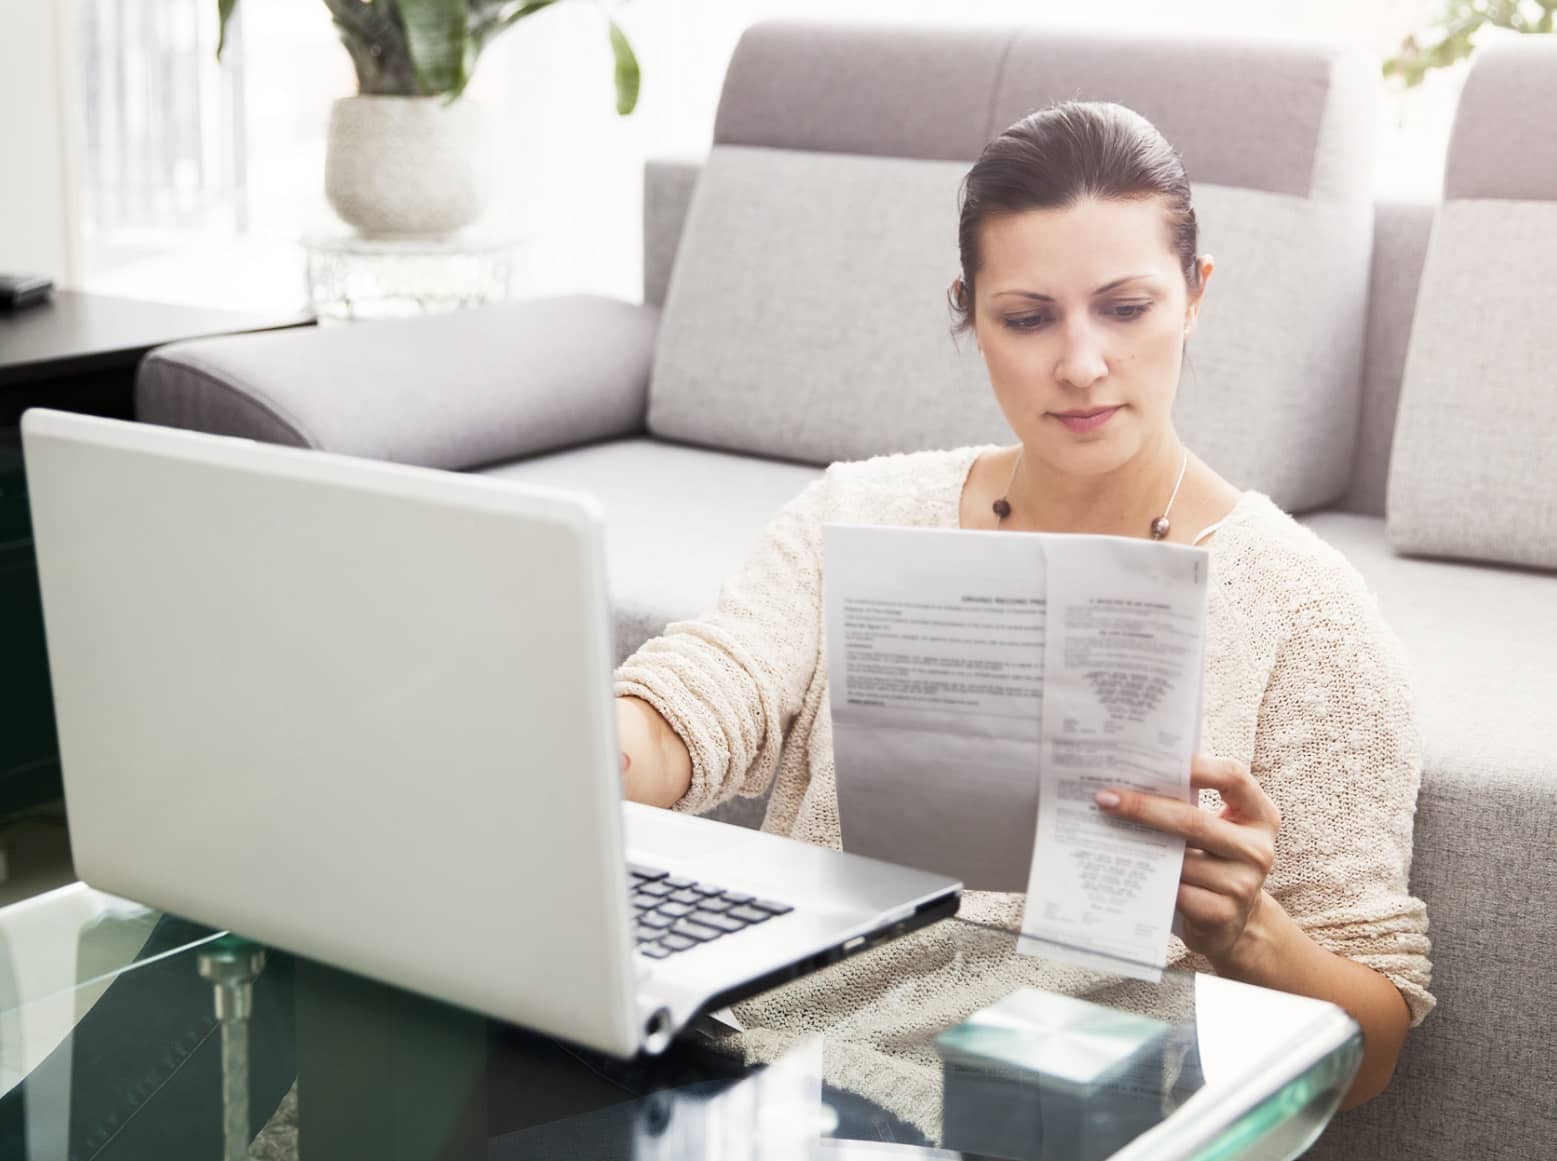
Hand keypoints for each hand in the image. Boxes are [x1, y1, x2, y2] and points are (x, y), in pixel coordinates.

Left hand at [1095, 755, 1280, 966]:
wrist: (1235, 921)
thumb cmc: (1214, 860)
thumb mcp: (1216, 828)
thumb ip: (1191, 803)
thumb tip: (1133, 778)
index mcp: (1260, 816)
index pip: (1233, 777)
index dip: (1197, 766)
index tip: (1153, 761)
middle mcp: (1257, 848)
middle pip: (1194, 821)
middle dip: (1144, 808)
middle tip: (1106, 799)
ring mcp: (1243, 884)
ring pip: (1180, 860)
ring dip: (1140, 846)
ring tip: (1105, 831)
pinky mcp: (1223, 915)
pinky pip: (1177, 892)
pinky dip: (1151, 879)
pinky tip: (1129, 869)